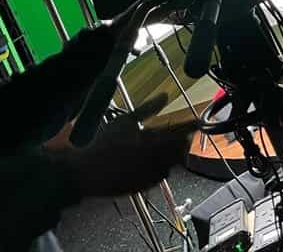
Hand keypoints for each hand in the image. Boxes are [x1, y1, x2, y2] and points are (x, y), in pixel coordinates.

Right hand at [62, 95, 195, 197]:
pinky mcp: (144, 187)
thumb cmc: (104, 144)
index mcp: (152, 144)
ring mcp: (150, 177)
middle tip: (181, 134)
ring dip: (173, 155)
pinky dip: (162, 167)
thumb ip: (148, 108)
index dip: (191, 127)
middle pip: (181, 151)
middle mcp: (155, 162)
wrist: (85, 173)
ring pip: (173, 165)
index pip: (181, 134)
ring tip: (165, 147)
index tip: (197, 122)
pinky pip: (161, 177)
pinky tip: (152, 161)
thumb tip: (165, 95)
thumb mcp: (126, 121)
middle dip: (183, 141)